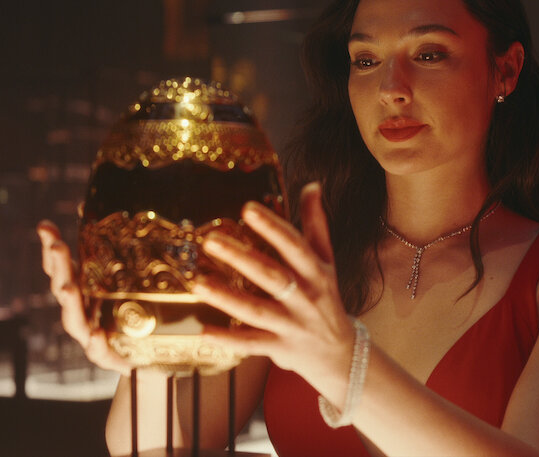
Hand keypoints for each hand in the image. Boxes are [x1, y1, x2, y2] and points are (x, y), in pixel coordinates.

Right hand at [37, 220, 131, 374]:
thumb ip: (109, 249)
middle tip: (55, 245)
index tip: (45, 227)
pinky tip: (98, 334)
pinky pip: (99, 352)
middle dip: (58, 267)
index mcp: (81, 291)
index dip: (52, 248)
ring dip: (68, 303)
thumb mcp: (123, 278)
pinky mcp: (107, 356)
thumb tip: (92, 208)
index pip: (60, 268)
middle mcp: (80, 312)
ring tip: (67, 288)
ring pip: (73, 320)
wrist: (144, 355)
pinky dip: (96, 344)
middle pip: (63, 288)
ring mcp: (89, 335)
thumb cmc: (127, 313)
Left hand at [192, 182, 354, 389]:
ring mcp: (292, 325)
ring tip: (197, 283)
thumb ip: (316, 224)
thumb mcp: (327, 261)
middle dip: (242, 258)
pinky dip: (229, 339)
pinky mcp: (280, 348)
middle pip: (272, 275)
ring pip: (257, 310)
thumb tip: (311, 185)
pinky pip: (252, 344)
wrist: (341, 353)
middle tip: (210, 240)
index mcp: (316, 272)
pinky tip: (203, 331)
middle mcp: (305, 297)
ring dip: (227, 297)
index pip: (294, 246)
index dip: (273, 227)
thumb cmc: (326, 298)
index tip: (248, 208)